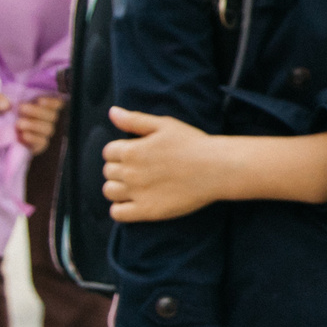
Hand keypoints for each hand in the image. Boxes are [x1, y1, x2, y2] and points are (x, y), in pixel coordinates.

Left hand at [0, 93, 64, 155]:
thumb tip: (5, 104)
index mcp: (35, 104)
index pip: (55, 103)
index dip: (53, 101)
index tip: (40, 100)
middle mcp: (41, 119)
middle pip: (52, 115)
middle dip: (39, 112)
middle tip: (22, 109)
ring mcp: (39, 133)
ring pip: (48, 129)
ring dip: (35, 125)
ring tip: (18, 124)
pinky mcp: (35, 146)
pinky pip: (42, 143)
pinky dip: (34, 139)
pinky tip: (22, 136)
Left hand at [104, 108, 222, 222]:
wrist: (218, 168)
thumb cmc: (193, 144)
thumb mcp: (165, 125)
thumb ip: (135, 120)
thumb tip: (112, 112)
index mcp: (132, 150)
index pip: (109, 152)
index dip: (121, 151)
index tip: (137, 154)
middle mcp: (130, 172)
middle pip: (108, 171)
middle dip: (120, 169)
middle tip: (141, 169)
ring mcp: (137, 193)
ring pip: (109, 191)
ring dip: (118, 188)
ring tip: (137, 185)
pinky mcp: (146, 211)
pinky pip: (118, 213)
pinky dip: (120, 208)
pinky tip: (135, 202)